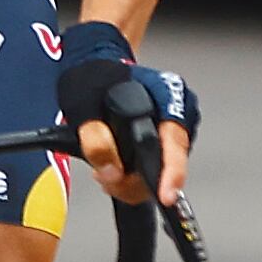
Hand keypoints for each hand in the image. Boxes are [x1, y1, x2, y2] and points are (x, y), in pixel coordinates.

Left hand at [51, 22, 197, 207]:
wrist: (96, 65)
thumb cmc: (93, 76)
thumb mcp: (82, 102)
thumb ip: (94, 138)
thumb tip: (111, 173)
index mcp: (167, 95)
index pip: (175, 143)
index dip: (172, 174)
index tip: (166, 196)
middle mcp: (179, 113)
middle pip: (168, 166)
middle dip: (133, 180)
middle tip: (102, 175)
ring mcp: (175, 129)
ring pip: (161, 173)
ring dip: (130, 179)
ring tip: (103, 168)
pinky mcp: (165, 142)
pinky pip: (154, 169)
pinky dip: (132, 175)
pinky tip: (113, 166)